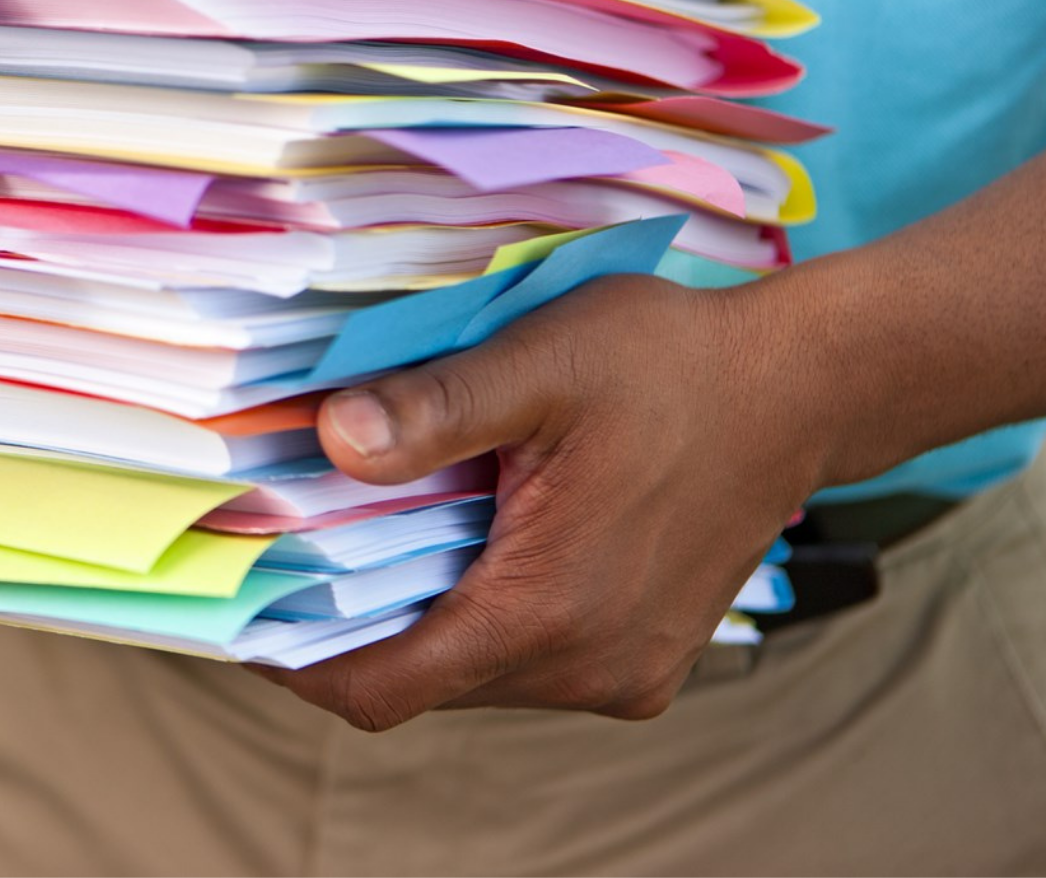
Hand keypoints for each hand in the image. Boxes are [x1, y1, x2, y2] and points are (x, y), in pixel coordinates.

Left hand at [251, 273, 827, 728]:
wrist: (800, 387)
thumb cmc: (674, 364)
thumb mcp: (541, 361)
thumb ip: (431, 408)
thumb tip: (330, 440)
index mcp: (548, 610)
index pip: (380, 684)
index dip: (297, 658)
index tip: (245, 606)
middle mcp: (587, 666)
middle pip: (422, 677)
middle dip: (353, 618)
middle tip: (300, 539)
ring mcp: (621, 671)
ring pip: (471, 669)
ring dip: (421, 609)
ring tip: (384, 524)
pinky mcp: (643, 660)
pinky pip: (527, 658)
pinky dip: (482, 610)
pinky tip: (470, 533)